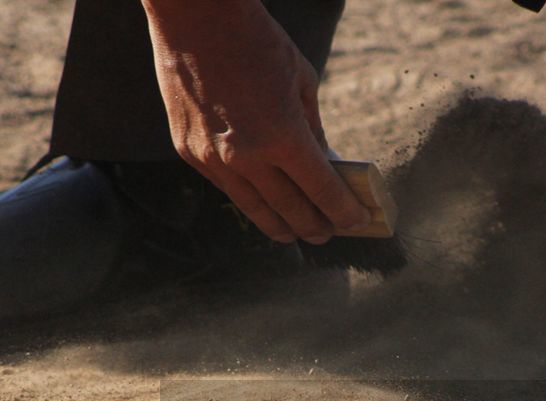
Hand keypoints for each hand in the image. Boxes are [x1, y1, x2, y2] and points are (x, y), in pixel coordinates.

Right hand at [142, 0, 370, 243]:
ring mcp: (214, 159)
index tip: (356, 222)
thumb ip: (314, 129)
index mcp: (284, 137)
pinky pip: (225, 188)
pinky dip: (248, 200)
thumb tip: (325, 164)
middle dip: (314, 226)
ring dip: (279, 227)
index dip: (343, 211)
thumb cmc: (257, 42)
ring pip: (254, 209)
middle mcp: (247, 157)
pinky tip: (260, 205)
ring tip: (292, 235)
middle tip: (326, 234)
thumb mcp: (301, 81)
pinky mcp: (189, 152)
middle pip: (290, 209)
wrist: (195, 19)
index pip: (322, 191)